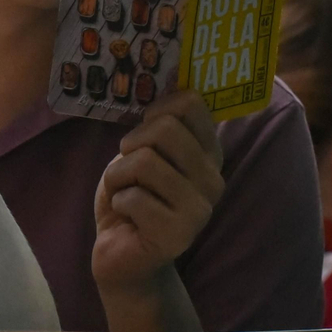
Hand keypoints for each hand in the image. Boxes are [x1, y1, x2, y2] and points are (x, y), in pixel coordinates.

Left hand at [92, 90, 223, 294]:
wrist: (122, 258)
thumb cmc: (132, 199)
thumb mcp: (144, 153)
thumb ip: (159, 124)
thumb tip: (167, 74)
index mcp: (209, 153)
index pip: (191, 103)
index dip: (157, 109)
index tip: (145, 129)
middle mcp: (213, 179)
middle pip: (166, 128)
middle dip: (131, 145)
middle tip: (128, 168)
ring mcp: (199, 209)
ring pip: (144, 161)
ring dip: (118, 176)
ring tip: (125, 194)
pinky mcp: (177, 234)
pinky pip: (132, 197)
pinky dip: (118, 202)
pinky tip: (128, 217)